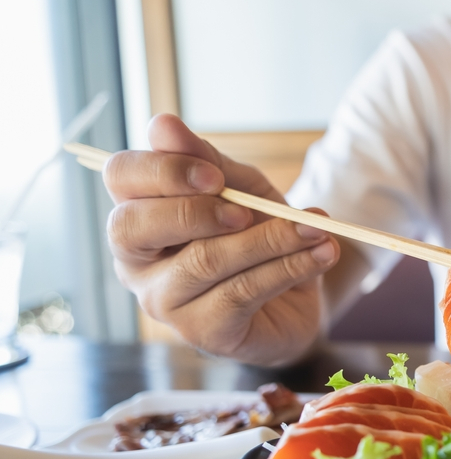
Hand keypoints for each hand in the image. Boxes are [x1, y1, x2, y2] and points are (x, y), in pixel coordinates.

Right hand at [104, 114, 339, 365]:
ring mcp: (165, 302)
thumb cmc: (257, 235)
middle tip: (247, 210)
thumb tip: (164, 126)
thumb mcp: (242, 189)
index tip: (214, 175)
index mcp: (138, 213)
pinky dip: (288, 268)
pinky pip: (241, 293)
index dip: (163, 171)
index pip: (120, 178)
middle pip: (134, 226)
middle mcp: (137, 262)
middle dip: (197, 211)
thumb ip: (208, 161)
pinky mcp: (203, 332)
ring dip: (269, 239)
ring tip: (317, 230)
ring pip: (204, 260)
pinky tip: (321, 254)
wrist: (299, 295)